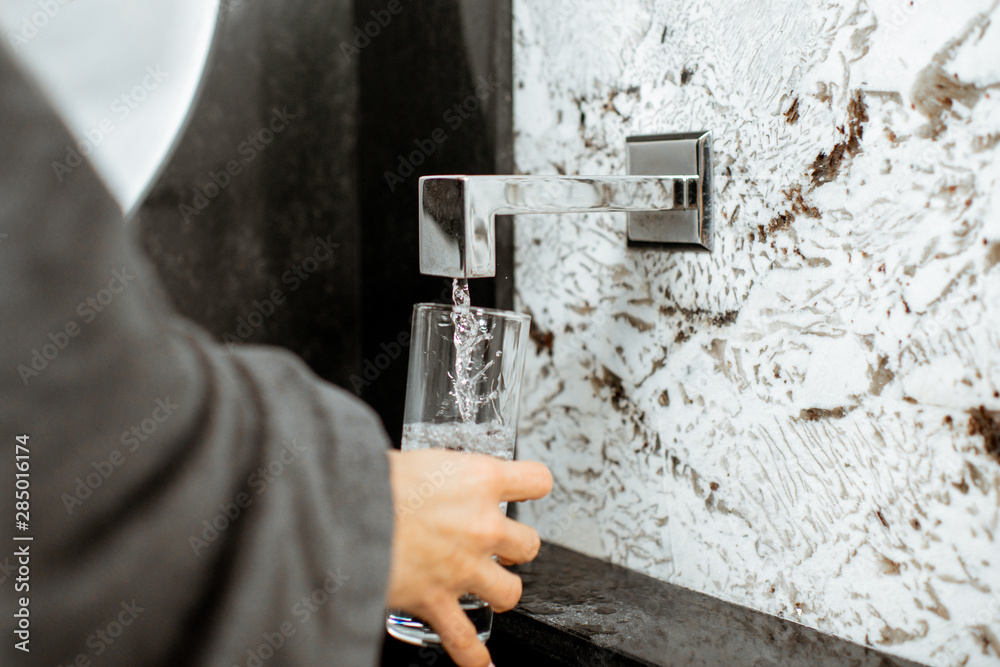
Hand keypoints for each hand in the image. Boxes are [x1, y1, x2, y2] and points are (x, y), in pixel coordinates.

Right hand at [386, 449, 551, 666]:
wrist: (341, 511)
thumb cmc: (371, 478)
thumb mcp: (416, 458)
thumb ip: (436, 472)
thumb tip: (426, 475)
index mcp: (479, 479)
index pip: (535, 480)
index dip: (531, 486)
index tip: (524, 490)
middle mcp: (481, 525)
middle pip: (529, 544)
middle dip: (514, 547)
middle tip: (495, 545)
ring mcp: (464, 567)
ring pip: (511, 592)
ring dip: (501, 591)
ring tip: (488, 588)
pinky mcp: (437, 600)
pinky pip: (466, 640)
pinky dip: (474, 657)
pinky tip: (481, 663)